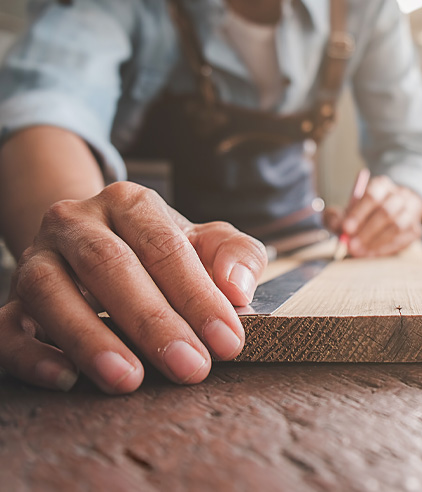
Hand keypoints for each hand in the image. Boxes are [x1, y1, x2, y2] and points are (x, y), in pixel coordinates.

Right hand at [0, 182, 267, 393]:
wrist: (98, 249)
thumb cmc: (166, 252)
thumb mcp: (209, 243)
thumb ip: (236, 255)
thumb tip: (237, 287)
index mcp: (129, 203)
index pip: (165, 246)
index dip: (198, 296)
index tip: (227, 342)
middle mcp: (76, 223)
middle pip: (109, 265)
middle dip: (153, 321)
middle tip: (191, 367)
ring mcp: (37, 260)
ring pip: (50, 292)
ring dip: (89, 338)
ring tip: (129, 379)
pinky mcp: (11, 303)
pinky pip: (5, 327)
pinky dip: (31, 355)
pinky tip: (66, 379)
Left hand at [323, 176, 421, 257]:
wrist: (394, 212)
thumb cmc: (365, 213)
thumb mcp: (347, 210)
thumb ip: (337, 216)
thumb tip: (336, 226)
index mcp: (381, 185)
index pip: (371, 196)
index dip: (358, 213)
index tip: (346, 228)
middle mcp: (399, 195)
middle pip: (386, 211)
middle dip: (366, 231)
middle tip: (351, 245)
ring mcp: (410, 212)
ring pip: (397, 226)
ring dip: (376, 241)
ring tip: (359, 252)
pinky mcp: (415, 229)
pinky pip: (402, 240)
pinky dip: (385, 249)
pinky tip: (371, 254)